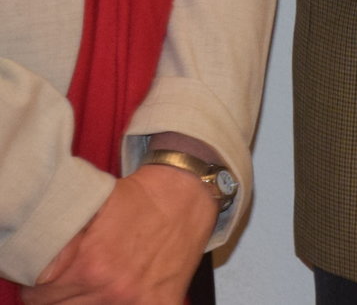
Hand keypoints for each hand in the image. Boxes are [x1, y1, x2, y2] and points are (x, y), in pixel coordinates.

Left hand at [26, 160, 217, 304]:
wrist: (187, 193)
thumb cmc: (140, 198)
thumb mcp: (90, 210)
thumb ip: (60, 242)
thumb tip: (38, 265)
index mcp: (89, 266)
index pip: (38, 297)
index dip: (38, 286)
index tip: (45, 279)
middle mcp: (111, 289)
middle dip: (62, 294)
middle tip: (74, 277)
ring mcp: (136, 300)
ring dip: (88, 300)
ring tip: (97, 281)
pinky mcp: (161, 304)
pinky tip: (122, 292)